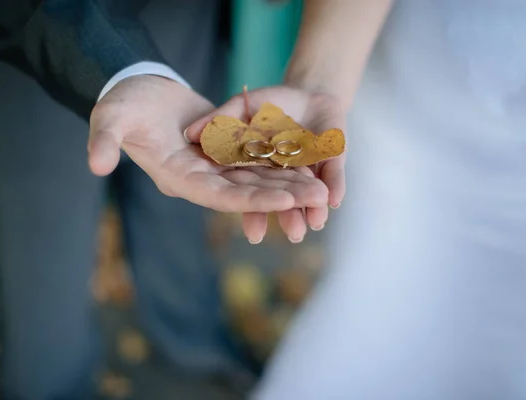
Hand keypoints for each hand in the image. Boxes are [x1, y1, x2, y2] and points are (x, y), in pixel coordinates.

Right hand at [87, 76, 327, 213]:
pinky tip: (308, 168)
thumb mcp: (112, 116)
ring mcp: (214, 168)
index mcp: (178, 177)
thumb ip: (106, 139)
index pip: (220, 195)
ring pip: (258, 181)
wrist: (139, 90)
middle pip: (247, 193)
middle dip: (282, 196)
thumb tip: (95, 164)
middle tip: (318, 200)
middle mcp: (200, 179)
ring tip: (322, 190)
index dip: (252, 200)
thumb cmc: (124, 102)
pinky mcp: (225, 153)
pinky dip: (281, 166)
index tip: (285, 200)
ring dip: (288, 185)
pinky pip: (258, 163)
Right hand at [186, 86, 345, 242]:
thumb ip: (220, 121)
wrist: (308, 93)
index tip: (256, 234)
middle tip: (295, 235)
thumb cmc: (268, 104)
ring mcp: (308, 169)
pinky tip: (335, 198)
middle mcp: (282, 176)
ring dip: (313, 207)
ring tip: (316, 223)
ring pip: (309, 191)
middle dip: (288, 215)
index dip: (254, 212)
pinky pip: (334, 172)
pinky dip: (336, 184)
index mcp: (257, 170)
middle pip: (282, 196)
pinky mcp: (332, 158)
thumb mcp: (241, 107)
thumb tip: (189, 135)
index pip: (252, 194)